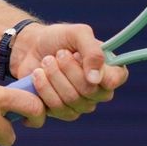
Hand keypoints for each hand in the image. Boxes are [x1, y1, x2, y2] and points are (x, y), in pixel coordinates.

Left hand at [9, 23, 128, 120]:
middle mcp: (99, 90)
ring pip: (72, 100)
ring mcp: (81, 104)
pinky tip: (38, 75)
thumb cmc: (58, 38)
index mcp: (108, 69)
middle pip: (89, 91)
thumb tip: (96, 79)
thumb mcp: (77, 34)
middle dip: (68, 69)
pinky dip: (44, 88)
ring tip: (46, 61)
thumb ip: (92, 51)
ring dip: (54, 77)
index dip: (100, 73)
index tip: (80, 57)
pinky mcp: (62, 111)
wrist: (30, 47)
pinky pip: (57, 109)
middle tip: (58, 54)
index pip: (115, 79)